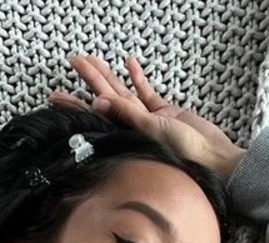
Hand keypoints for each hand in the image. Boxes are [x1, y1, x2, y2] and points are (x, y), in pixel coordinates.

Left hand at [49, 54, 244, 177]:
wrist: (212, 157)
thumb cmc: (184, 152)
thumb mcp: (152, 130)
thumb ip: (127, 115)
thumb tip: (99, 102)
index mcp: (125, 133)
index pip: (94, 115)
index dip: (75, 105)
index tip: (57, 97)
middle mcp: (132, 126)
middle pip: (105, 98)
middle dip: (89, 80)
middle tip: (73, 62)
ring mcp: (147, 118)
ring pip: (123, 93)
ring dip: (108, 76)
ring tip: (91, 60)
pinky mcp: (164, 111)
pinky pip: (146, 92)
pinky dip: (138, 78)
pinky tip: (128, 63)